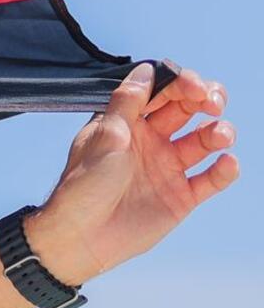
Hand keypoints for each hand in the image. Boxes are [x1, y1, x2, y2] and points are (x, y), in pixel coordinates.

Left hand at [26, 64, 237, 283]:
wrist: (81, 237)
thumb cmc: (83, 185)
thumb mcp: (104, 137)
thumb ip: (127, 103)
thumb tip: (146, 70)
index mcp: (128, 122)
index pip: (163, 92)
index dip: (182, 84)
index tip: (194, 87)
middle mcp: (151, 140)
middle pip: (189, 109)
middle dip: (206, 99)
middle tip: (213, 103)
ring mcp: (167, 167)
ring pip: (205, 140)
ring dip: (218, 132)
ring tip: (219, 136)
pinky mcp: (181, 196)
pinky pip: (212, 178)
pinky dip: (225, 170)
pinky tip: (227, 163)